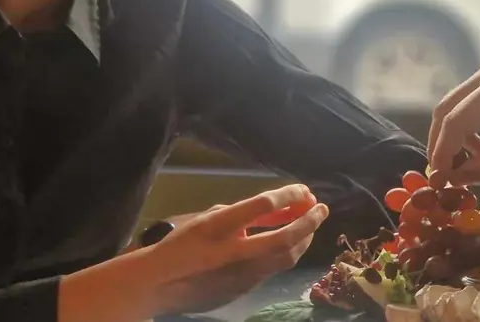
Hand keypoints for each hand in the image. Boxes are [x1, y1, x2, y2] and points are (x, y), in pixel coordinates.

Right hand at [146, 184, 328, 313]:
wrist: (158, 284)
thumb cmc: (181, 244)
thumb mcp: (207, 218)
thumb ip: (241, 213)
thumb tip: (276, 210)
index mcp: (218, 227)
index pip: (262, 205)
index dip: (288, 195)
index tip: (303, 190)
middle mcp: (233, 252)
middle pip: (284, 238)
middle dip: (309, 222)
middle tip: (322, 208)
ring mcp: (241, 275)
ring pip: (286, 257)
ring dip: (303, 238)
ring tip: (311, 223)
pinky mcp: (244, 289)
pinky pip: (274, 268)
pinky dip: (288, 252)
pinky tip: (292, 242)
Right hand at [428, 63, 479, 185]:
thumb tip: (455, 180)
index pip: (454, 123)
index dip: (441, 154)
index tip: (437, 182)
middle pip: (447, 108)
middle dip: (441, 144)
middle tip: (444, 176)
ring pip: (457, 103)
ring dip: (454, 134)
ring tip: (466, 166)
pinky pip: (472, 100)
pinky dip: (468, 124)